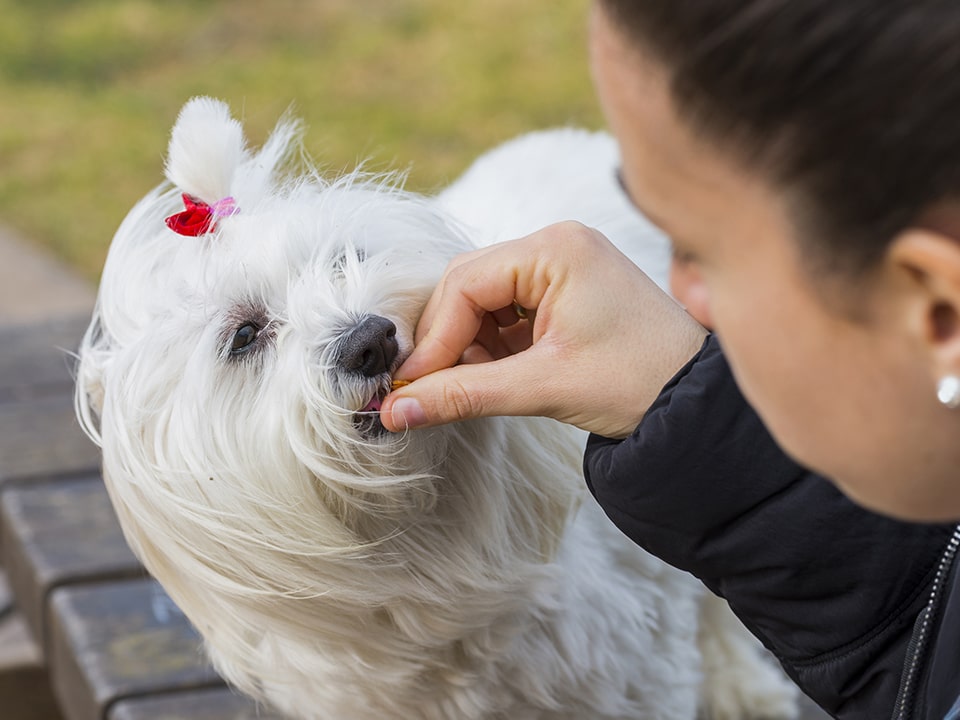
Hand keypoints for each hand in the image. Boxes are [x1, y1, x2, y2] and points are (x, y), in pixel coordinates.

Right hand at [381, 221, 706, 437]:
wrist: (698, 402)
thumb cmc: (640, 382)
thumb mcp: (544, 387)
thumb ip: (464, 396)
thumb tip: (393, 412)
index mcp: (556, 248)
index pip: (465, 283)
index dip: (433, 338)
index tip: (409, 386)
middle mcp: (556, 246)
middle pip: (468, 287)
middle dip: (447, 342)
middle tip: (426, 392)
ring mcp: (561, 268)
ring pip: (483, 303)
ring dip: (467, 348)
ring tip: (467, 389)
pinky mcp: (564, 295)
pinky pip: (507, 315)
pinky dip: (491, 349)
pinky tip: (492, 378)